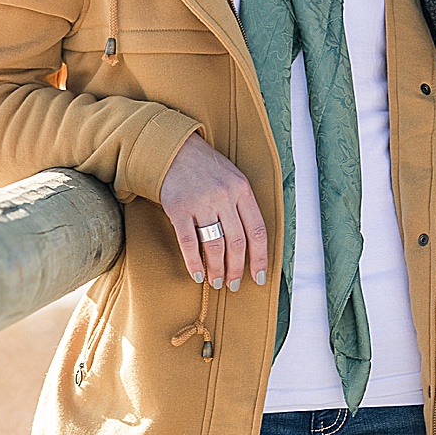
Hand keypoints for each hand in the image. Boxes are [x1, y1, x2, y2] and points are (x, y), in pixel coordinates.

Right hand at [158, 134, 268, 292]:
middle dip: (237, 269)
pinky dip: (194, 262)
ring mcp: (201, 202)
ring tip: (217, 282)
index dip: (260, 258)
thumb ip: (243, 207)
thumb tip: (251, 245)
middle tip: (233, 285)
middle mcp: (224, 196)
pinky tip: (197, 274)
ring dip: (217, 269)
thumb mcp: (233, 180)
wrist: (175, 150)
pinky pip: (189, 242)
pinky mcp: (179, 208)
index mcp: (242, 190)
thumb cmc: (207, 169)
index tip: (259, 277)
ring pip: (215, 245)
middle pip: (237, 242)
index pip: (257, 231)